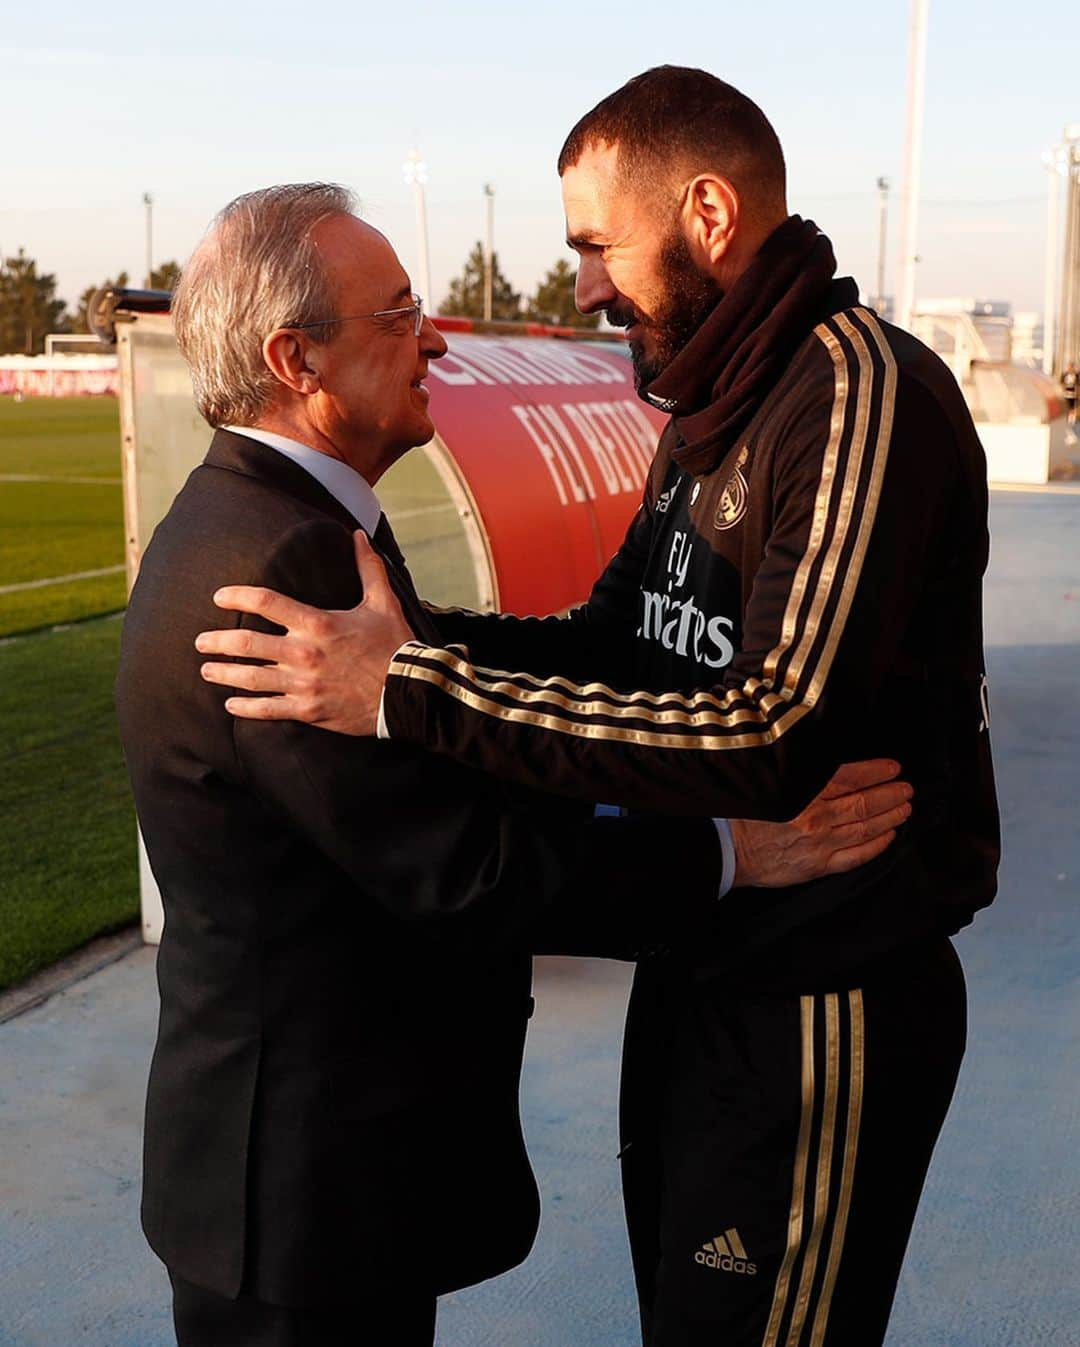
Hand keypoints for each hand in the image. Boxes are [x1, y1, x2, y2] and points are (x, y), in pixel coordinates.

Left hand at [195, 531, 411, 735]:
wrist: (409, 692)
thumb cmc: (394, 645)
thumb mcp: (383, 602)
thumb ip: (367, 567)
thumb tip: (358, 535)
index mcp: (317, 623)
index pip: (265, 602)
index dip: (237, 595)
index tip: (219, 596)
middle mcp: (303, 653)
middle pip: (246, 643)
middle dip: (217, 641)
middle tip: (200, 641)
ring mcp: (303, 684)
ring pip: (250, 678)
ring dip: (223, 673)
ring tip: (207, 669)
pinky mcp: (308, 709)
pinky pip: (267, 709)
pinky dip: (245, 707)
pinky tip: (231, 704)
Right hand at [730, 759, 911, 886]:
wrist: (725, 850)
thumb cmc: (743, 814)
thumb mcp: (768, 782)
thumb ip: (798, 773)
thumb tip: (827, 761)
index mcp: (802, 793)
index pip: (848, 777)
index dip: (875, 772)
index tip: (893, 768)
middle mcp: (815, 818)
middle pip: (863, 803)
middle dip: (890, 794)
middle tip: (906, 788)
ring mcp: (819, 844)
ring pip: (865, 829)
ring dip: (890, 817)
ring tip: (904, 808)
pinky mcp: (818, 866)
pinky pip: (856, 857)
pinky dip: (876, 846)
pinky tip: (889, 836)